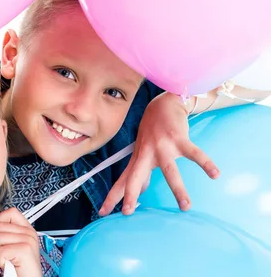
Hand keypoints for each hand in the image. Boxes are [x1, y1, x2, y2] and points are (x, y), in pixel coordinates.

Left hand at [0, 208, 40, 276]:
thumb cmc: (20, 267)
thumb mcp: (15, 245)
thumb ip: (8, 233)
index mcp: (27, 229)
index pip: (10, 212)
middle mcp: (29, 232)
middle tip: (1, 254)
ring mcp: (28, 240)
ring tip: (5, 259)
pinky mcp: (25, 250)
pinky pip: (0, 251)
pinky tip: (7, 264)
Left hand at [100, 92, 219, 215]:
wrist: (163, 104)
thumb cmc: (152, 132)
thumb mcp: (143, 152)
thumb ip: (141, 172)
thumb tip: (139, 191)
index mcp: (138, 159)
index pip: (122, 181)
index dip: (112, 196)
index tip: (101, 213)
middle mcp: (147, 154)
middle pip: (135, 176)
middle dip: (129, 193)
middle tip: (126, 212)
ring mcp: (163, 146)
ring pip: (169, 170)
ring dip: (178, 189)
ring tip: (186, 207)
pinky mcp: (179, 139)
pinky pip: (195, 153)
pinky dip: (206, 164)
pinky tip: (215, 174)